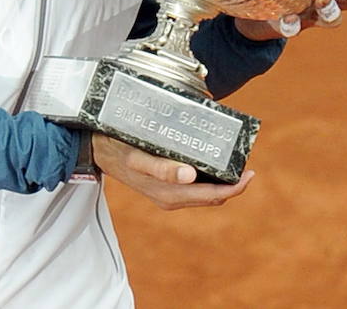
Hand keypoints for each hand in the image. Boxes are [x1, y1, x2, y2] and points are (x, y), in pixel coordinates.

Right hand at [91, 133, 253, 209]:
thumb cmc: (118, 149)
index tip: (249, 172)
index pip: (211, 195)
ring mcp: (167, 194)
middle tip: (245, 163)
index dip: (233, 187)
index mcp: (168, 193)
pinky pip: (193, 188)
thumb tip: (190, 175)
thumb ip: (162, 168)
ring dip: (220, 181)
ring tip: (232, 160)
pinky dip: (206, 177)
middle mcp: (170, 198)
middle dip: (231, 183)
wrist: (97, 149)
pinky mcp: (163, 188)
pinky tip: (210, 161)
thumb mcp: (137, 157)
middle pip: (211, 196)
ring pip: (204, 192)